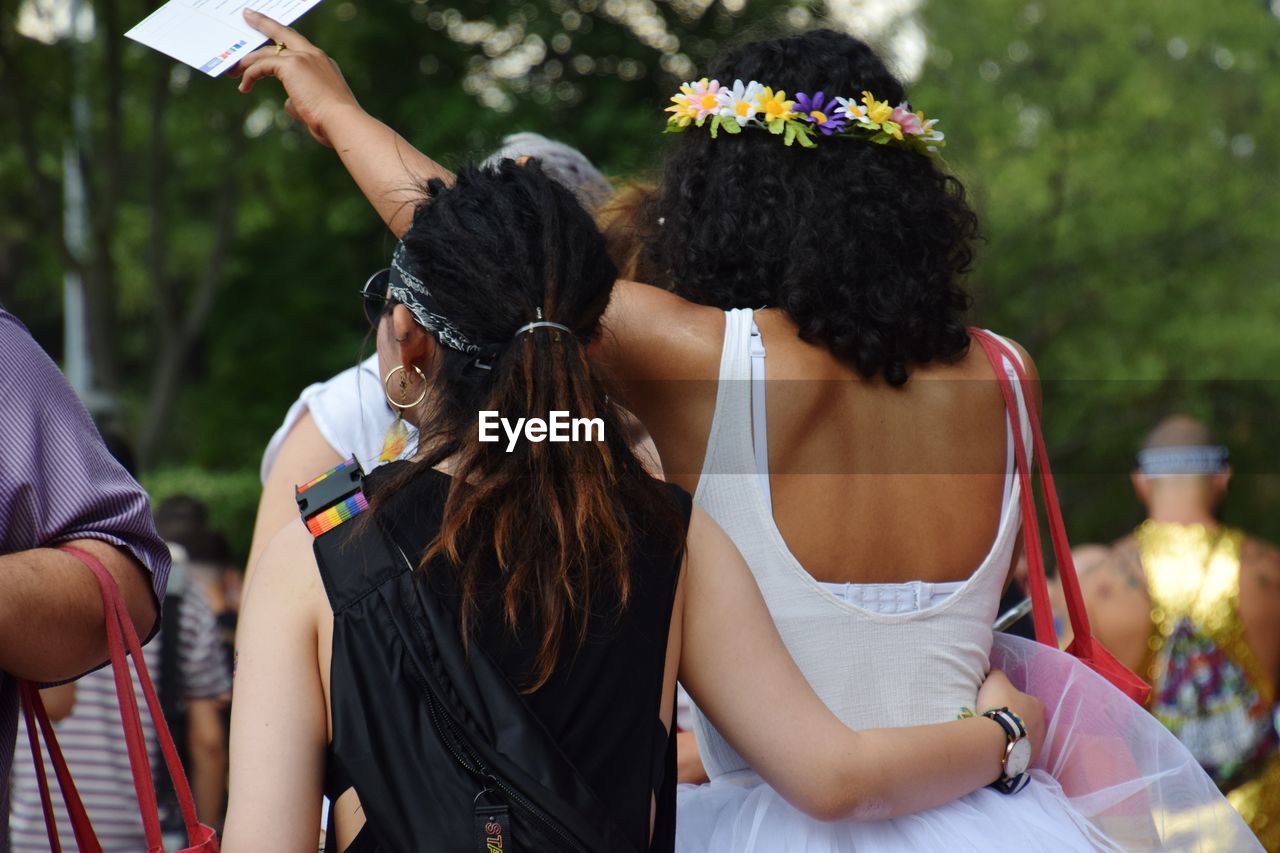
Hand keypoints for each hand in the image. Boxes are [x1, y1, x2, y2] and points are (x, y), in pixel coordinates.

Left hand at [229, 9, 360, 146]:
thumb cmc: (334, 123)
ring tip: (233, 71)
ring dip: (247, 60)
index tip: (270, 35)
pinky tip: (244, 86)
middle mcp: (314, 55)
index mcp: (324, 64)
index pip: (299, 45)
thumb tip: (288, 102)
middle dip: (264, 23)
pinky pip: (262, 65)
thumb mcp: (316, 108)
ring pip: (267, 51)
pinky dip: (250, 74)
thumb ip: (300, 100)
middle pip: (283, 32)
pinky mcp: (292, 65)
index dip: (283, 39)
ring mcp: (303, 57)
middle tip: (248, 16)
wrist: (343, 122)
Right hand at [976, 669, 1044, 766]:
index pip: (1026, 700)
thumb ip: (998, 674)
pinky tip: (999, 747)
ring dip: (1015, 735)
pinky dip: (1011, 748)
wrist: (995, 739)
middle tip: (998, 720)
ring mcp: (1037, 745)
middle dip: (1016, 720)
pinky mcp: (1029, 759)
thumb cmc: (998, 706)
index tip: (1000, 704)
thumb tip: (997, 672)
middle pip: (1028, 720)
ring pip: (1025, 737)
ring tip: (997, 735)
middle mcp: (1042, 725)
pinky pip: (1019, 751)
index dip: (1013, 701)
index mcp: (1037, 705)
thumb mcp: (995, 680)